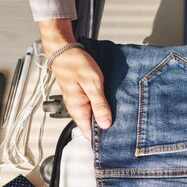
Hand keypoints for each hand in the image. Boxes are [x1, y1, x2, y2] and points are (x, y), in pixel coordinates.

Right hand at [39, 19, 111, 138]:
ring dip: (104, 115)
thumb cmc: (76, 63)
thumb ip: (99, 105)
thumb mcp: (93, 84)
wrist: (63, 49)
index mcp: (77, 109)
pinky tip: (110, 103)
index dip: (101, 138)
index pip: (88, 134)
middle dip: (106, 127)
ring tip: (119, 114)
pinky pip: (92, 107)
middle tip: (122, 125)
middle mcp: (76, 109)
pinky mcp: (81, 96)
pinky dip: (101, 106)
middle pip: (92, 126)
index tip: (115, 137)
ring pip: (93, 116)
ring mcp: (78, 103)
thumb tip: (105, 124)